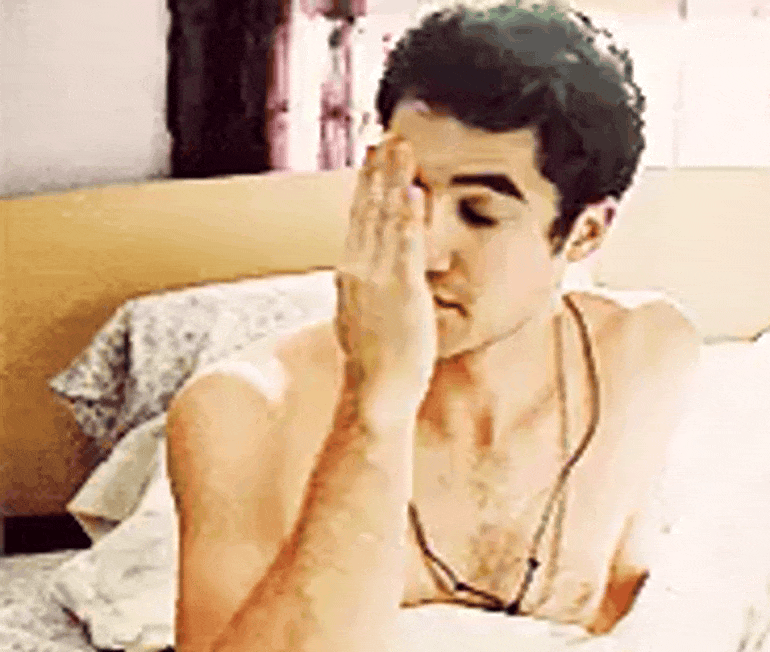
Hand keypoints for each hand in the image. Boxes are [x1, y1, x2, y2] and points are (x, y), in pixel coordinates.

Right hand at [334, 136, 434, 414]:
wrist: (375, 392)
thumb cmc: (377, 360)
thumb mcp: (363, 314)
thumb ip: (365, 287)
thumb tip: (362, 272)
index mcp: (351, 272)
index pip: (359, 218)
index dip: (366, 184)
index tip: (372, 154)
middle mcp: (358, 268)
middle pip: (367, 208)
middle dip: (378, 170)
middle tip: (386, 134)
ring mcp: (377, 278)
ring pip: (383, 218)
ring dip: (393, 180)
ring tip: (400, 147)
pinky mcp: (400, 291)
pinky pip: (405, 247)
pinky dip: (407, 217)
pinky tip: (413, 191)